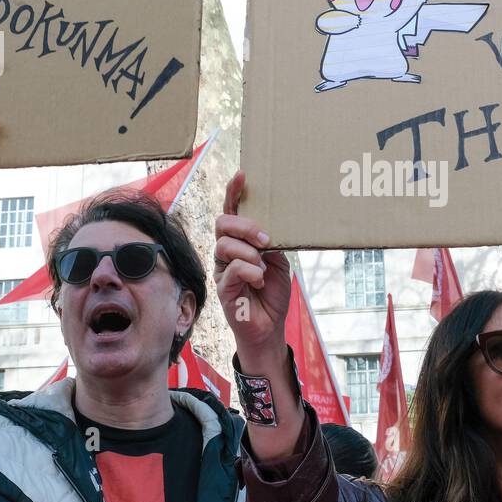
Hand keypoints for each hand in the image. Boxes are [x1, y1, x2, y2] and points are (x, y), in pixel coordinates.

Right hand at [215, 172, 290, 367]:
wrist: (270, 327)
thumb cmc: (272, 294)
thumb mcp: (279, 262)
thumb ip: (272, 244)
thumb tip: (269, 231)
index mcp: (240, 242)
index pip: (232, 212)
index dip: (234, 192)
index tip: (242, 175)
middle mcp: (227, 253)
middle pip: (223, 224)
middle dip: (245, 226)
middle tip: (266, 239)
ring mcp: (222, 269)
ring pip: (224, 246)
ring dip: (249, 252)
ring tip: (264, 266)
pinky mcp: (222, 288)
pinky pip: (231, 270)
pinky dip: (250, 272)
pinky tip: (259, 281)